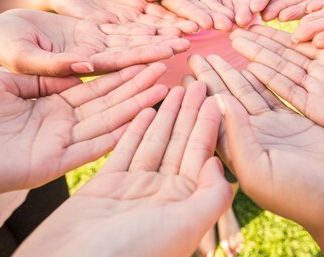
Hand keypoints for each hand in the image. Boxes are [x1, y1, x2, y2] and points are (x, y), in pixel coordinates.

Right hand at [0, 9, 189, 75]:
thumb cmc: (3, 47)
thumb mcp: (22, 58)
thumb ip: (51, 64)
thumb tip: (83, 67)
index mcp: (82, 65)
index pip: (120, 63)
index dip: (146, 57)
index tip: (172, 53)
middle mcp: (96, 53)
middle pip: (135, 48)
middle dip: (163, 42)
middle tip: (192, 37)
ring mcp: (96, 37)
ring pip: (133, 31)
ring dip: (159, 25)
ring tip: (186, 21)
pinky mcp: (93, 22)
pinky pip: (121, 16)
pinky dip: (140, 7)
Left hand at [0, 63, 168, 204]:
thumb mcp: (6, 79)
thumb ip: (45, 74)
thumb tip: (81, 65)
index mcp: (46, 99)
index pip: (94, 80)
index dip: (122, 68)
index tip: (149, 53)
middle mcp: (57, 121)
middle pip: (107, 99)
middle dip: (138, 82)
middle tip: (168, 65)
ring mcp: (56, 142)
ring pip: (106, 121)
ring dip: (136, 105)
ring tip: (163, 86)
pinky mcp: (50, 163)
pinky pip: (90, 147)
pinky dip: (118, 133)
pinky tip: (141, 118)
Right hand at [14, 82, 232, 256]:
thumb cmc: (132, 254)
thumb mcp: (183, 226)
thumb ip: (209, 196)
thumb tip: (217, 162)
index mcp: (183, 204)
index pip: (200, 155)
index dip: (208, 125)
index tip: (216, 96)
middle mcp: (161, 195)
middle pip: (179, 144)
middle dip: (189, 114)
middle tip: (197, 83)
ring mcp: (133, 189)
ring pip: (153, 143)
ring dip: (165, 116)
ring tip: (174, 87)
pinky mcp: (105, 186)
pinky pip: (124, 151)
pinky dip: (134, 130)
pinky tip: (144, 110)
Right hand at [140, 0, 234, 30]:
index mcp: (166, 1)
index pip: (178, 9)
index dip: (188, 17)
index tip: (198, 26)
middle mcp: (184, 5)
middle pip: (197, 14)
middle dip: (210, 20)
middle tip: (223, 26)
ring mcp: (197, 1)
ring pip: (209, 10)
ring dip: (221, 17)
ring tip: (232, 23)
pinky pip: (218, 0)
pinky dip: (226, 7)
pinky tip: (236, 13)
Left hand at [188, 55, 323, 256]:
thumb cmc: (306, 196)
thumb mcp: (261, 169)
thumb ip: (238, 136)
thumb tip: (218, 99)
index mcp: (237, 157)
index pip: (210, 121)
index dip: (196, 97)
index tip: (182, 74)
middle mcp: (252, 141)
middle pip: (225, 103)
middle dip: (209, 79)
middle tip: (193, 54)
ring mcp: (274, 131)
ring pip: (248, 94)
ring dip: (231, 74)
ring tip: (215, 52)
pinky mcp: (296, 122)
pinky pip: (274, 94)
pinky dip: (261, 78)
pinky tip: (249, 62)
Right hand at [231, 8, 323, 164]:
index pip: (301, 39)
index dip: (278, 30)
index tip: (257, 18)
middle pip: (284, 55)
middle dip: (259, 43)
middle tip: (234, 31)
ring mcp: (322, 92)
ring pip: (282, 71)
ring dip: (259, 58)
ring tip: (236, 44)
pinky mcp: (323, 111)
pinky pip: (292, 93)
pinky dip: (273, 80)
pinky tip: (254, 67)